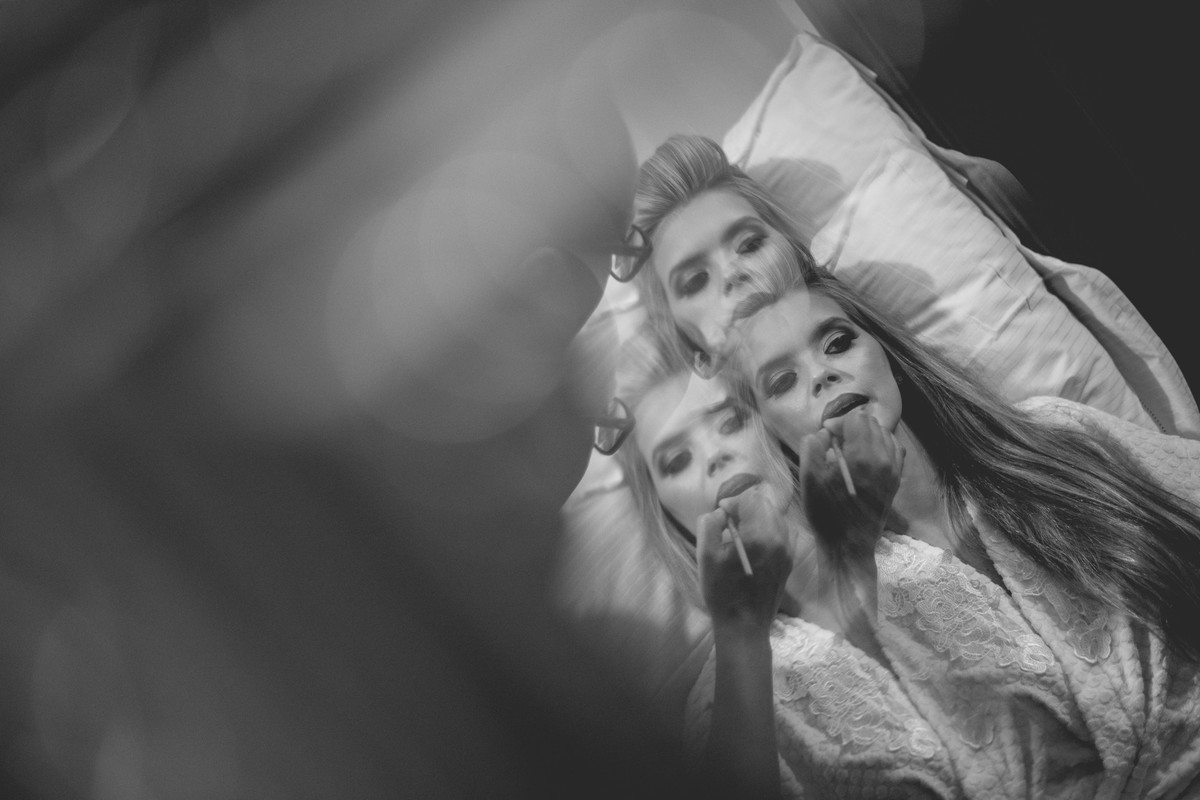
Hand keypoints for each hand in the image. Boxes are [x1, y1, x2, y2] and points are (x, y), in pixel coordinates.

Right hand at [696, 484, 793, 631]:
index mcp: (759, 536)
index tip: (721, 514)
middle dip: (746, 507)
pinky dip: (768, 530)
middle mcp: (779, 538)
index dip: (732, 502)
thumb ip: (709, 525)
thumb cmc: (722, 592)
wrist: (744, 625)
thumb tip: (721, 513)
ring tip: (741, 533)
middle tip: (729, 521)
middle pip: (765, 504)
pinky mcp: (790, 560)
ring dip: (758, 517)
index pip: (749, 500)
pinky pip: (782, 532)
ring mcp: (788, 550)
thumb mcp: (705, 556)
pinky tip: (754, 545)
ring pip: (776, 517)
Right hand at [799, 408, 903, 565]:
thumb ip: (812, 448)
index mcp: (862, 457)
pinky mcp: (896, 480)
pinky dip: (881, 446)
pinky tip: (866, 457)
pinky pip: (895, 450)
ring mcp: (893, 470)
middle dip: (851, 427)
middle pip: (871, 423)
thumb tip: (823, 433)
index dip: (838, 423)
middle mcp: (883, 459)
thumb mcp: (809, 480)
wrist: (848, 546)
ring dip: (866, 435)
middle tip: (835, 443)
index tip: (826, 436)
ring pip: (884, 434)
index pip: (856, 419)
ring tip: (850, 450)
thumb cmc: (826, 515)